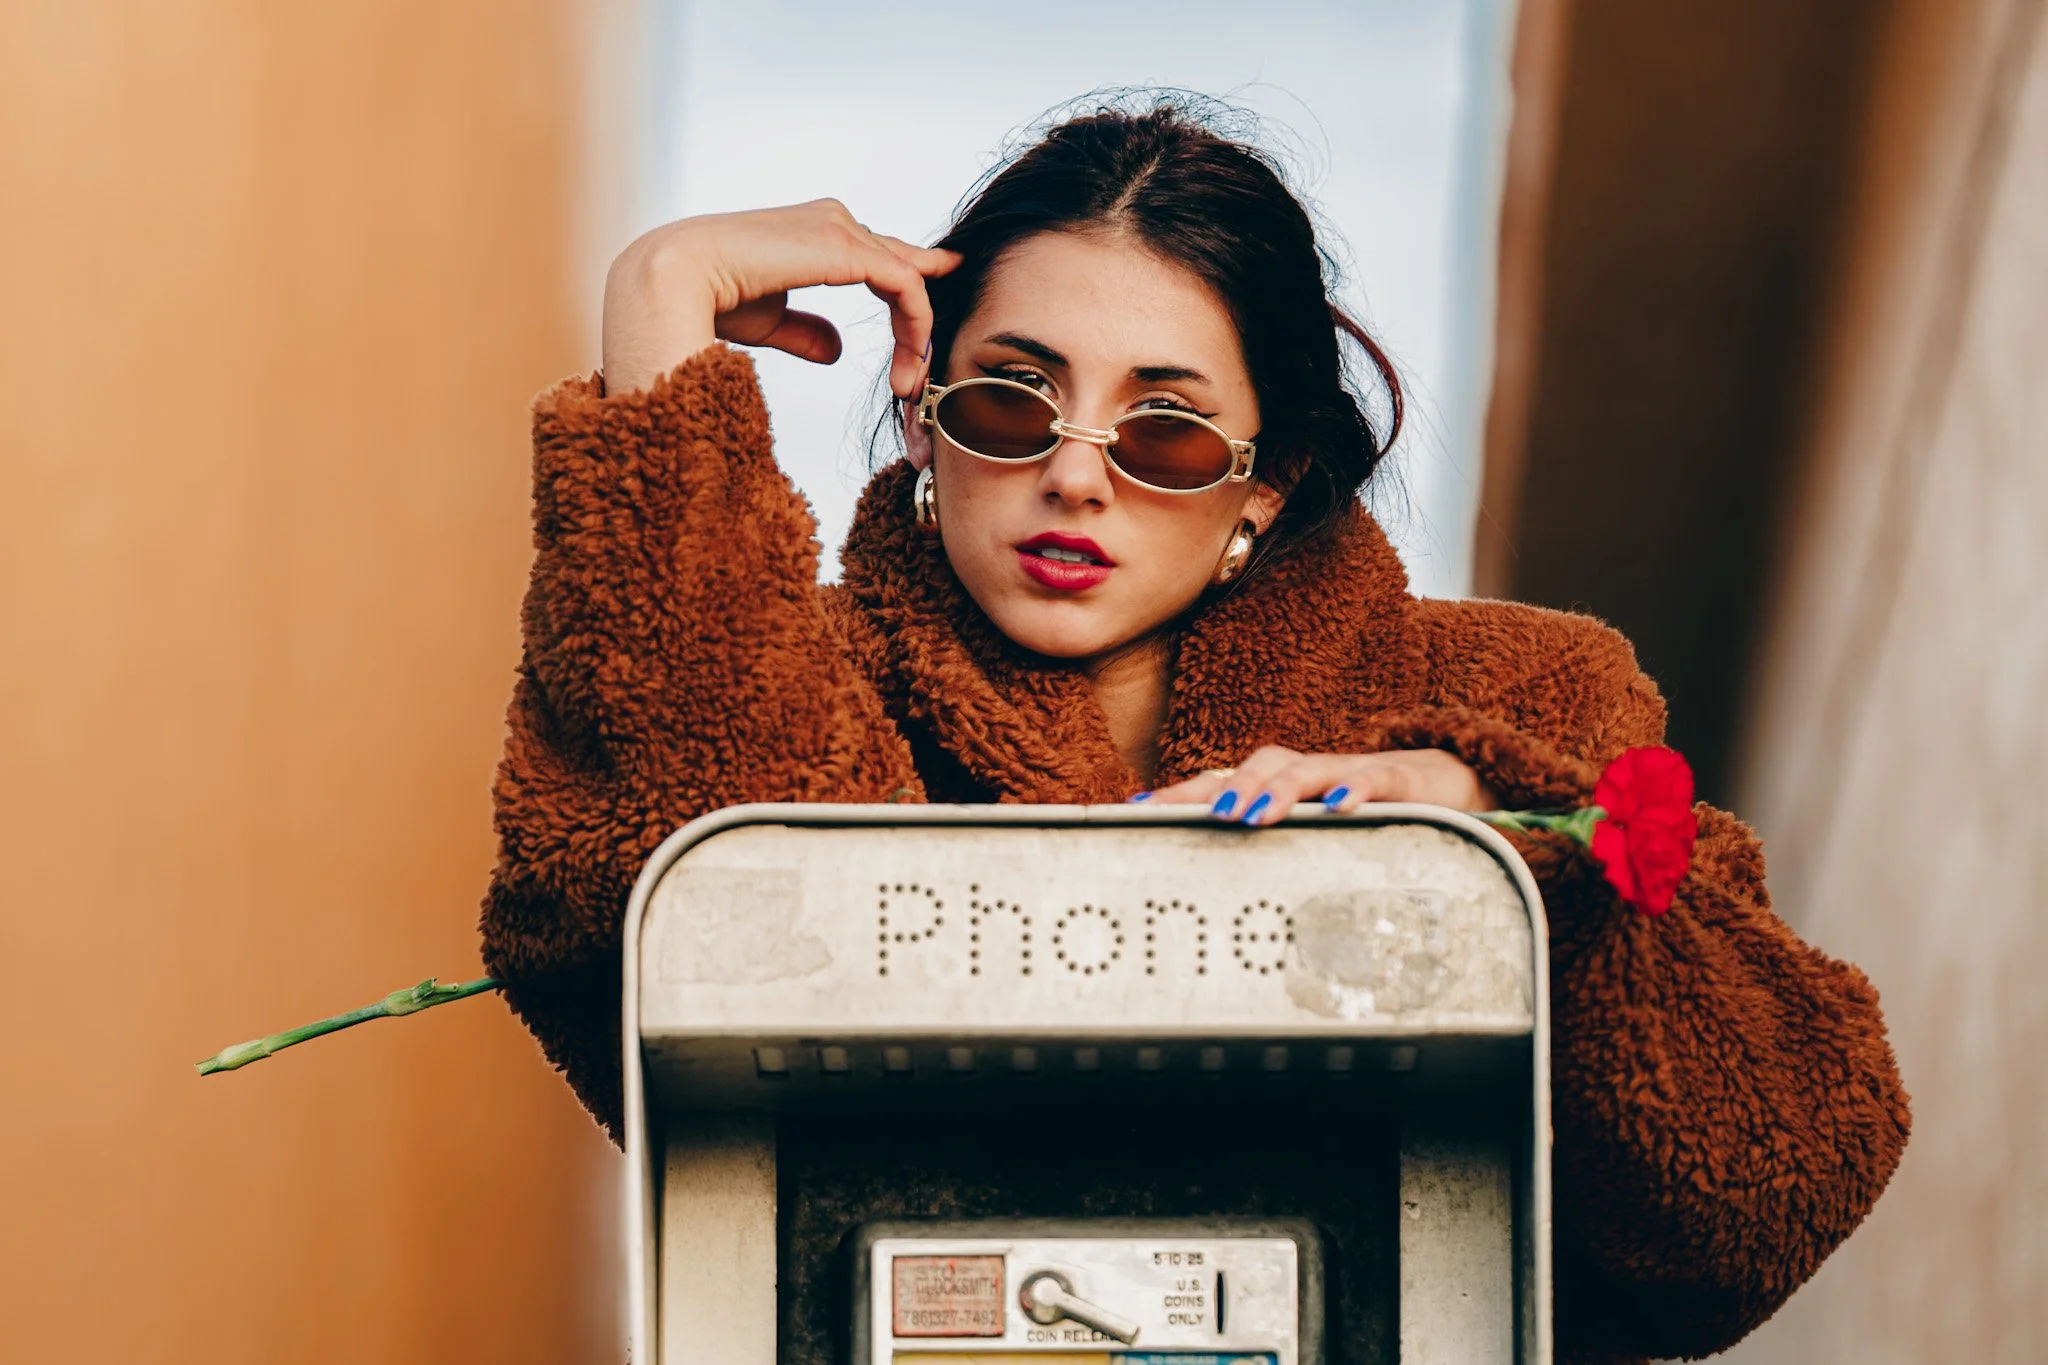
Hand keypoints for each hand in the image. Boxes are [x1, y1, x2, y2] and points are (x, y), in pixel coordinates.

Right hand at [600, 199, 961, 398]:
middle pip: (899, 266)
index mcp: (812, 233)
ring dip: (916, 336)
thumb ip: (806, 330)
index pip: (878, 255)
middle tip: (916, 376)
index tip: (933, 313)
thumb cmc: (706, 299)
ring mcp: (840, 228)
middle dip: (917, 323)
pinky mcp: (845, 247)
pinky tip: (910, 363)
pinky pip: (903, 285)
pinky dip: (914, 326)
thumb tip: (836, 349)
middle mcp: (832, 221)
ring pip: (906, 279)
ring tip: (908, 384)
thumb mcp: (770, 319)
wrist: (673, 281)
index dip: (912, 278)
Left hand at [1135, 746, 1498, 825]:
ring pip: (1306, 769)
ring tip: (1250, 813)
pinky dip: (1357, 789)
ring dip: (1274, 788)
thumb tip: (1215, 889)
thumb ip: (1274, 854)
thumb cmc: (1373, 814)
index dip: (1179, 794)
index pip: (1222, 783)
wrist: (1457, 783)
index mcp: (1286, 788)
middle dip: (1219, 789)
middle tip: (1192, 816)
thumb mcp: (1318, 836)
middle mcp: (1312, 774)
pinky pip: (1376, 780)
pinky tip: (1340, 806)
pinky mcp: (1402, 780)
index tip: (1133, 810)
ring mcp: (1354, 773)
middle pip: (1256, 767)